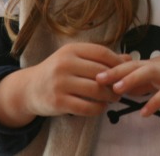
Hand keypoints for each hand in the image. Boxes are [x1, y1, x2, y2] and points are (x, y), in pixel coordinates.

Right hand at [0, 42, 129, 125]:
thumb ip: (100, 58)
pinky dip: (98, 109)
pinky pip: (86, 107)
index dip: (117, 63)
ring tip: (114, 98)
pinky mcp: (58, 102)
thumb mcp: (76, 59)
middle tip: (123, 88)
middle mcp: (64, 64)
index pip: (102, 53)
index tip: (125, 71)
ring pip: (96, 91)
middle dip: (116, 82)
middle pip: (101, 73)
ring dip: (110, 96)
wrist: (29, 88)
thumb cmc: (58, 71)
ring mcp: (60, 83)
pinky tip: (101, 107)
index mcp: (71, 50)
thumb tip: (129, 58)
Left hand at [96, 51, 159, 116]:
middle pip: (136, 65)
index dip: (114, 68)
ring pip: (150, 72)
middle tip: (96, 78)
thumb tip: (128, 86)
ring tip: (115, 89)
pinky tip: (144, 112)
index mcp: (159, 63)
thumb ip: (150, 80)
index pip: (132, 63)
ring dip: (132, 80)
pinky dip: (155, 102)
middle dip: (115, 71)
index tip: (94, 74)